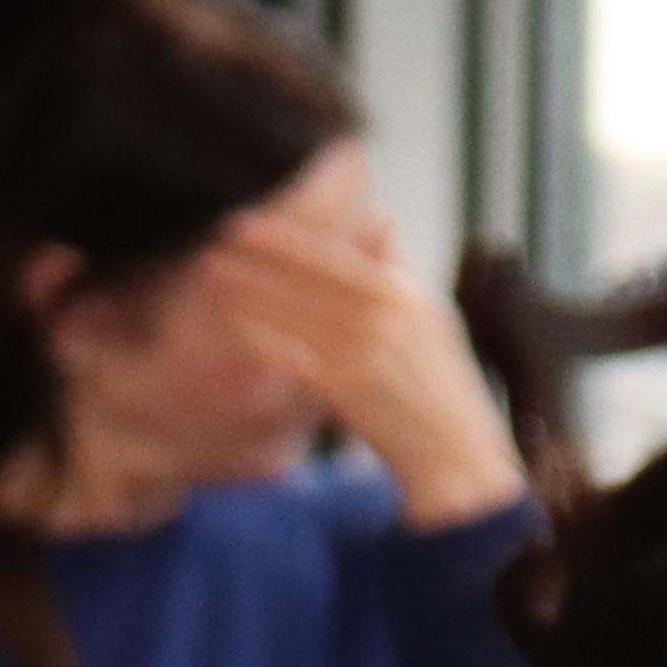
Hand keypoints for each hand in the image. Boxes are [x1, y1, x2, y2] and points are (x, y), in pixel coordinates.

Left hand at [214, 180, 529, 528]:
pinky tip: (235, 324)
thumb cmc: (440, 382)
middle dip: (255, 262)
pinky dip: (263, 337)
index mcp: (401, 291)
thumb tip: (378, 217)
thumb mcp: (431, 313)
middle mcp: (382, 315)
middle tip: (212, 246)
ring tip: (214, 278)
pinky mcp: (348, 387)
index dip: (281, 241)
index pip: (329, 256)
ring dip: (248, 294)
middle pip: (304, 279)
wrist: (453, 448)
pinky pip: (294, 354)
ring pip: (292, 312)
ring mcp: (363, 350)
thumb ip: (396, 268)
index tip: (243, 228)